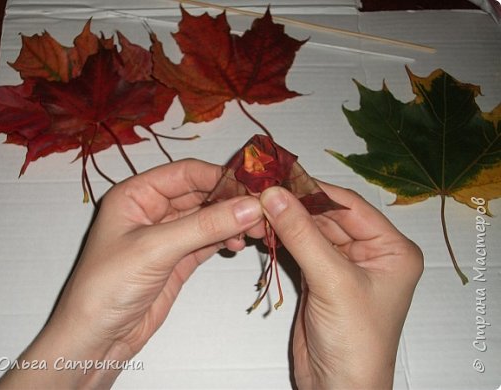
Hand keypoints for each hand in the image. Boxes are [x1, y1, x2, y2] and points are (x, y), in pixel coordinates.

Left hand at [0, 159, 264, 389]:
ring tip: (257, 231)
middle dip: (231, 201)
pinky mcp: (179, 258)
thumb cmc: (109, 285)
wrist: (96, 338)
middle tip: (262, 211)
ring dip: (232, 221)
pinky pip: (208, 239)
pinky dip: (226, 238)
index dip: (220, 177)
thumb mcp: (156, 249)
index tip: (254, 187)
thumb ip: (205, 226)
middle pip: (201, 194)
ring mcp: (168, 235)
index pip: (186, 174)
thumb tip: (252, 206)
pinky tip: (239, 244)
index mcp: (137, 194)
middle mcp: (153, 209)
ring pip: (208, 217)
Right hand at [260, 183, 422, 388]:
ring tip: (258, 207)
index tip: (282, 177)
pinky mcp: (321, 277)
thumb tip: (275, 194)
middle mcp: (370, 253)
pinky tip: (264, 227)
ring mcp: (343, 265)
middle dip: (297, 206)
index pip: (350, 206)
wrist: (338, 388)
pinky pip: (301, 248)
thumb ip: (302, 235)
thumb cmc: (355, 341)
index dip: (316, 190)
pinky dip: (283, 238)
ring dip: (286, 221)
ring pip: (312, 231)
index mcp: (391, 249)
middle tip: (264, 191)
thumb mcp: (333, 281)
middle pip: (328, 216)